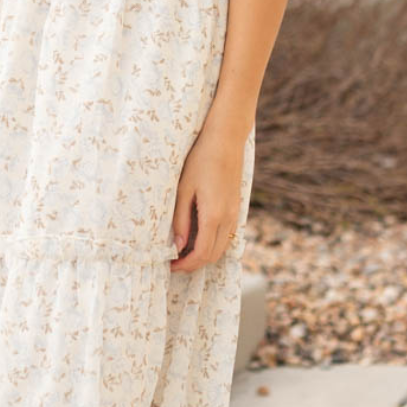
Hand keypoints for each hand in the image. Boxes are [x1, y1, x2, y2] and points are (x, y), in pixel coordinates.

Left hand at [170, 119, 244, 273]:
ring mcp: (235, 213)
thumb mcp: (183, 190)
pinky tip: (197, 237)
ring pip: (222, 247)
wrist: (225, 140)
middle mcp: (228, 218)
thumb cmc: (200, 160)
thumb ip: (181, 221)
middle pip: (213, 256)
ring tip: (183, 252)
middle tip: (174, 263)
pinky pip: (226, 235)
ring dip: (204, 255)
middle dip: (194, 264)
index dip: (185, 265)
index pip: (201, 254)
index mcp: (213, 215)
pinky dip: (213, 244)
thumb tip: (179, 247)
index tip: (170, 266)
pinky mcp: (236, 207)